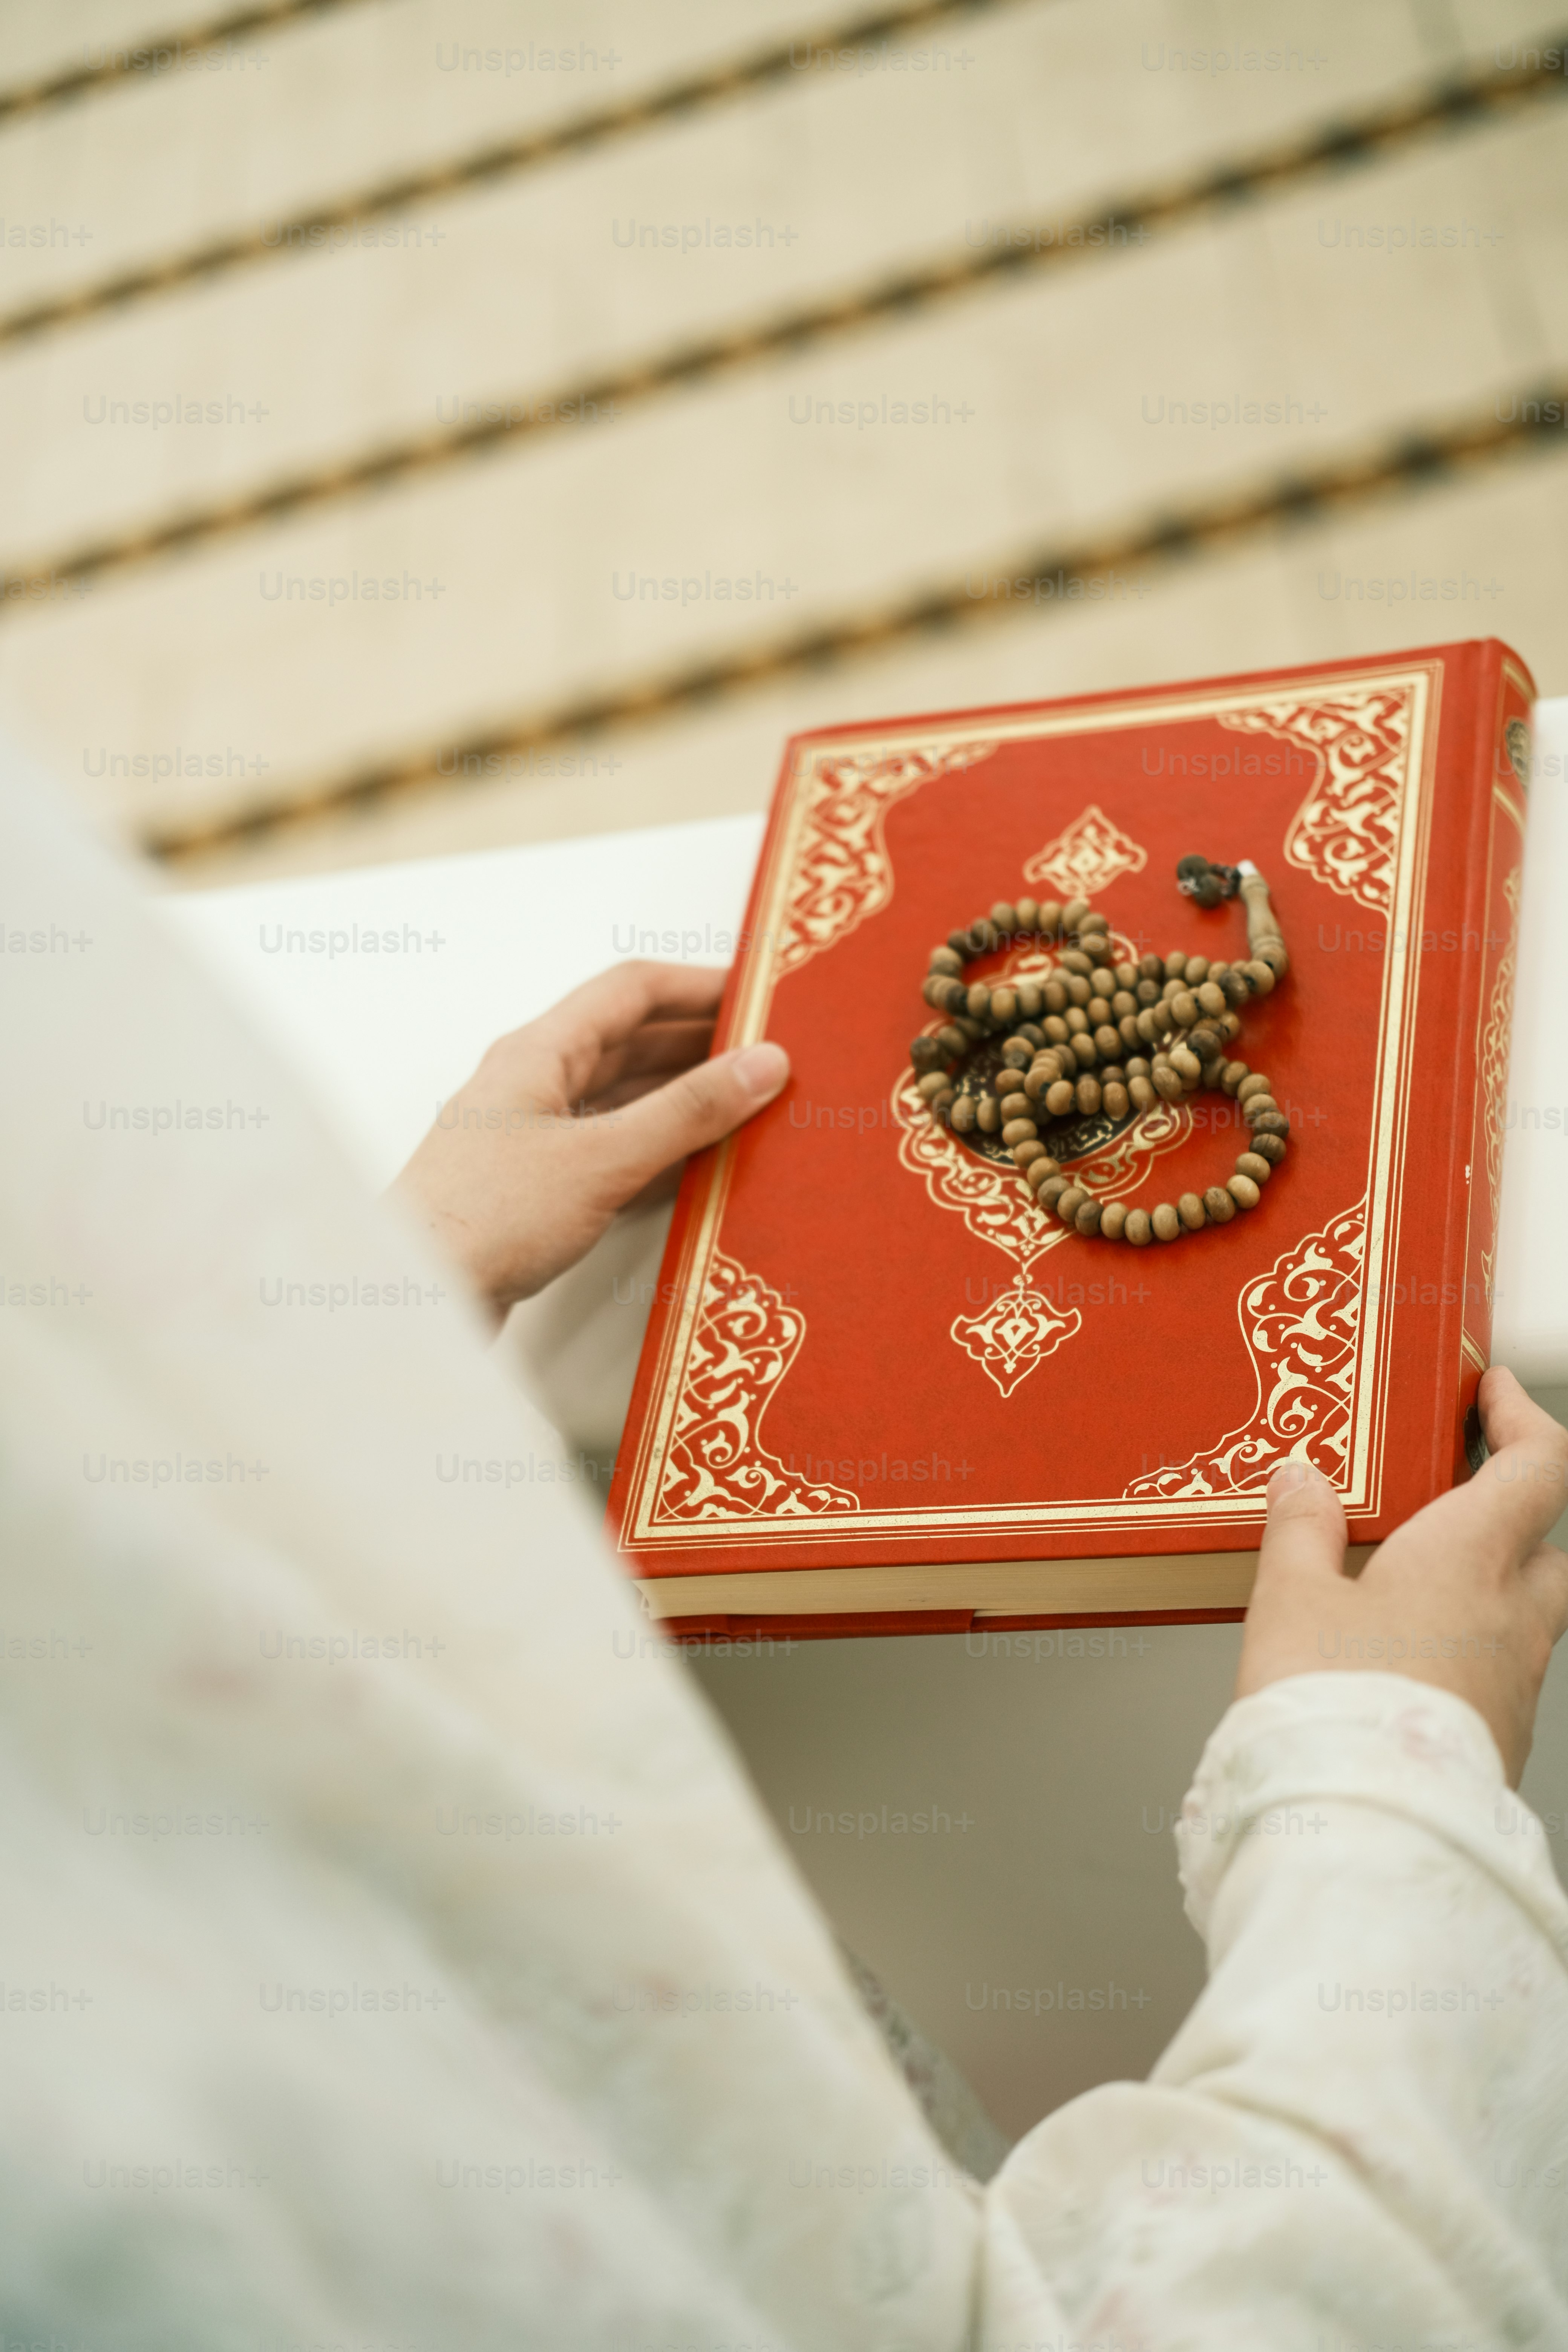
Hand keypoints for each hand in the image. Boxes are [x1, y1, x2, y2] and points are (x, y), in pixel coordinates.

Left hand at [391, 962, 787, 1319]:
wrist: (415, 1301)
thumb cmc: (479, 1221)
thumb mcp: (602, 1158)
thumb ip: (686, 1111)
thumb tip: (761, 1064)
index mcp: (537, 1053)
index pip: (630, 991)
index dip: (697, 984)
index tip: (757, 994)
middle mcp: (533, 1085)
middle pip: (630, 1043)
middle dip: (700, 1042)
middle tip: (767, 1053)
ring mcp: (533, 1138)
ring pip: (623, 1098)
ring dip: (683, 1099)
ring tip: (749, 1106)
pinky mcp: (538, 1190)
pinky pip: (612, 1150)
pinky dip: (659, 1150)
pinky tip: (700, 1165)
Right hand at [1237, 1366, 1567, 1782]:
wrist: (1362, 1832)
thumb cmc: (1332, 1706)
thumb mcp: (1291, 1598)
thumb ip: (1301, 1530)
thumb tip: (1303, 1479)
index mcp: (1472, 1557)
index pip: (1541, 1465)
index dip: (1523, 1418)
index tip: (1492, 1393)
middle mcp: (1513, 1615)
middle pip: (1549, 1544)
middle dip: (1517, 1510)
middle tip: (1460, 1489)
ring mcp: (1514, 1682)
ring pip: (1528, 1612)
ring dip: (1488, 1584)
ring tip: (1411, 1575)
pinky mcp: (1498, 1736)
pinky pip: (1499, 1669)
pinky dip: (1466, 1645)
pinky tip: (1405, 1654)